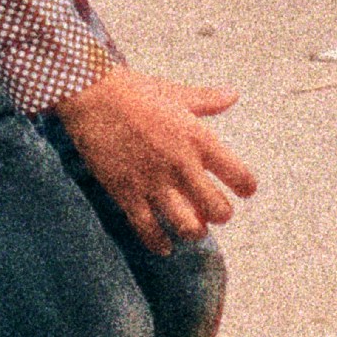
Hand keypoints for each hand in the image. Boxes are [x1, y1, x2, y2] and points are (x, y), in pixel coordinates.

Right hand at [53, 62, 254, 249]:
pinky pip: (148, 231)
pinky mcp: (127, 194)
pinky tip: (164, 245)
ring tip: (191, 226)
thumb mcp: (175, 94)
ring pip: (188, 227)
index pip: (240, 176)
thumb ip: (208, 100)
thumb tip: (233, 94)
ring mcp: (153, 183)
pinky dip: (159, 243)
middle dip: (220, 214)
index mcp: (198, 139)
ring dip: (194, 231)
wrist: (90, 96)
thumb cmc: (134, 91)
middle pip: (219, 210)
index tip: (242, 189)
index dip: (245, 186)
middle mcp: (181, 165)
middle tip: (213, 210)